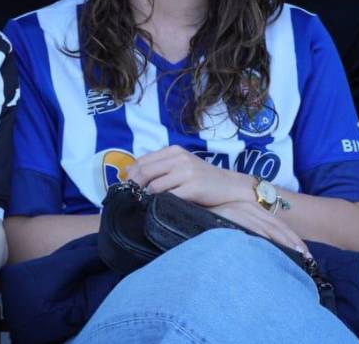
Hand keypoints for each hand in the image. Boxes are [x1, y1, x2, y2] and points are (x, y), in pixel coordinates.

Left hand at [127, 145, 254, 207]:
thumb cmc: (204, 179)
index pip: (142, 160)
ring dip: (147, 197)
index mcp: (174, 151)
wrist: (231, 186)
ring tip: (146, 204)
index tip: (127, 186)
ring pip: (154, 186)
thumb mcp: (183, 165)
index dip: (131, 175)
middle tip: (131, 197)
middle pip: (145, 172)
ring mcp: (187, 172)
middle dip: (134, 186)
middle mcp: (179, 158)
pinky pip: (168, 197)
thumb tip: (133, 176)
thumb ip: (162, 167)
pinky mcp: (193, 187)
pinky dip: (160, 203)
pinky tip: (160, 208)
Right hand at [208, 199, 309, 258]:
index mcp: (250, 207)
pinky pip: (252, 229)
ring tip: (298, 256)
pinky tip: (274, 249)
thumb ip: (244, 229)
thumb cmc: (207, 214)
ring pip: (268, 229)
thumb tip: (258, 245)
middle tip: (308, 257)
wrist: (189, 203)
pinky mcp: (231, 215)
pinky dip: (265, 240)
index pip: (276, 223)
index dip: (292, 237)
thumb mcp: (230, 219)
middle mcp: (248, 206)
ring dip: (285, 242)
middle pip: (277, 226)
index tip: (305, 252)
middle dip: (294, 241)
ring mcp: (240, 210)